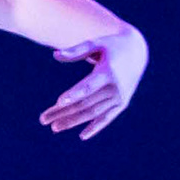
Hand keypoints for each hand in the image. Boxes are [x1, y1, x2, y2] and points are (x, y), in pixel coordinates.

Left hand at [43, 24, 148, 138]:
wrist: (136, 51)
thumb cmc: (111, 46)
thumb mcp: (96, 43)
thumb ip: (76, 50)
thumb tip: (55, 55)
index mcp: (109, 72)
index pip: (89, 86)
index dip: (74, 94)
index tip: (59, 102)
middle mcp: (116, 87)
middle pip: (85, 103)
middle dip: (63, 112)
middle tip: (43, 119)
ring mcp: (120, 97)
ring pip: (93, 113)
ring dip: (73, 121)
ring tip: (54, 127)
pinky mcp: (122, 103)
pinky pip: (107, 118)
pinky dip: (95, 127)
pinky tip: (82, 136)